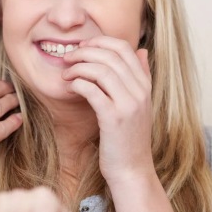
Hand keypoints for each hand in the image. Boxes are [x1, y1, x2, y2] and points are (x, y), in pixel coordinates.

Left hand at [61, 36, 153, 182]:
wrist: (132, 170)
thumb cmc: (129, 137)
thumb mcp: (140, 104)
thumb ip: (141, 77)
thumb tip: (142, 51)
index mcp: (145, 86)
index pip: (125, 48)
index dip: (100, 42)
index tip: (83, 47)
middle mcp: (139, 92)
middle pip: (110, 55)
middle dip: (85, 52)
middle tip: (68, 58)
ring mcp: (128, 104)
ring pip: (101, 70)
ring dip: (78, 67)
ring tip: (66, 73)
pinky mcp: (113, 118)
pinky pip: (92, 90)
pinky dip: (78, 83)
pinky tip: (70, 87)